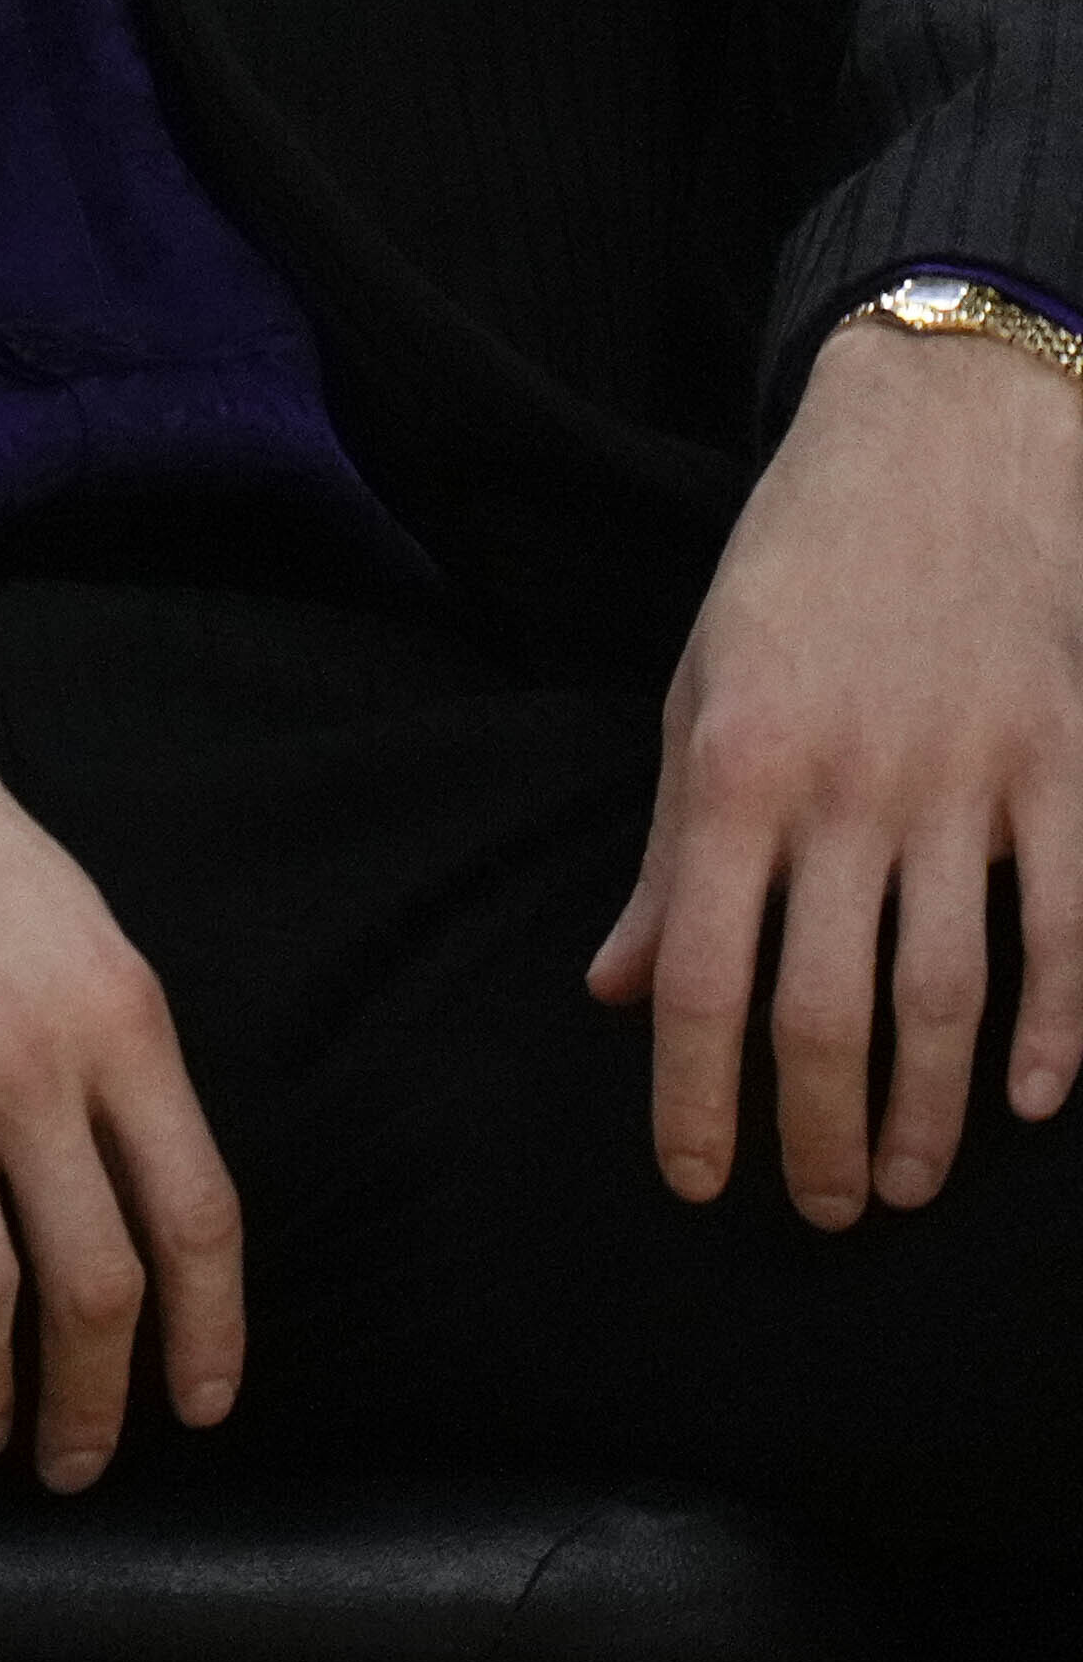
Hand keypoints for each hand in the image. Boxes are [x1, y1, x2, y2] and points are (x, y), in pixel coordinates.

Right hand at [0, 588, 245, 1486]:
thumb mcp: (71, 920)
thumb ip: (109, 1051)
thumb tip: (135, 1189)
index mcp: (118, 1014)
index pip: (197, 1217)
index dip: (208, 1335)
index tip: (194, 1410)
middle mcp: (29, 1054)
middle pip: (94, 1278)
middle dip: (94, 1398)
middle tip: (76, 1465)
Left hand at [588, 314, 1082, 1220]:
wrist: (936, 451)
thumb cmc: (794, 579)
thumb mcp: (697, 697)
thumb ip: (670, 856)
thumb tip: (623, 990)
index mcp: (736, 771)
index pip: (704, 975)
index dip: (695, 1094)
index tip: (697, 1181)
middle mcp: (849, 790)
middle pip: (827, 1009)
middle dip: (817, 1131)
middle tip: (818, 1211)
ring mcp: (967, 784)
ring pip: (949, 990)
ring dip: (931, 1110)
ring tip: (906, 1184)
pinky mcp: (1062, 769)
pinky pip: (1066, 926)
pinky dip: (1056, 1028)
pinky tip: (1034, 1103)